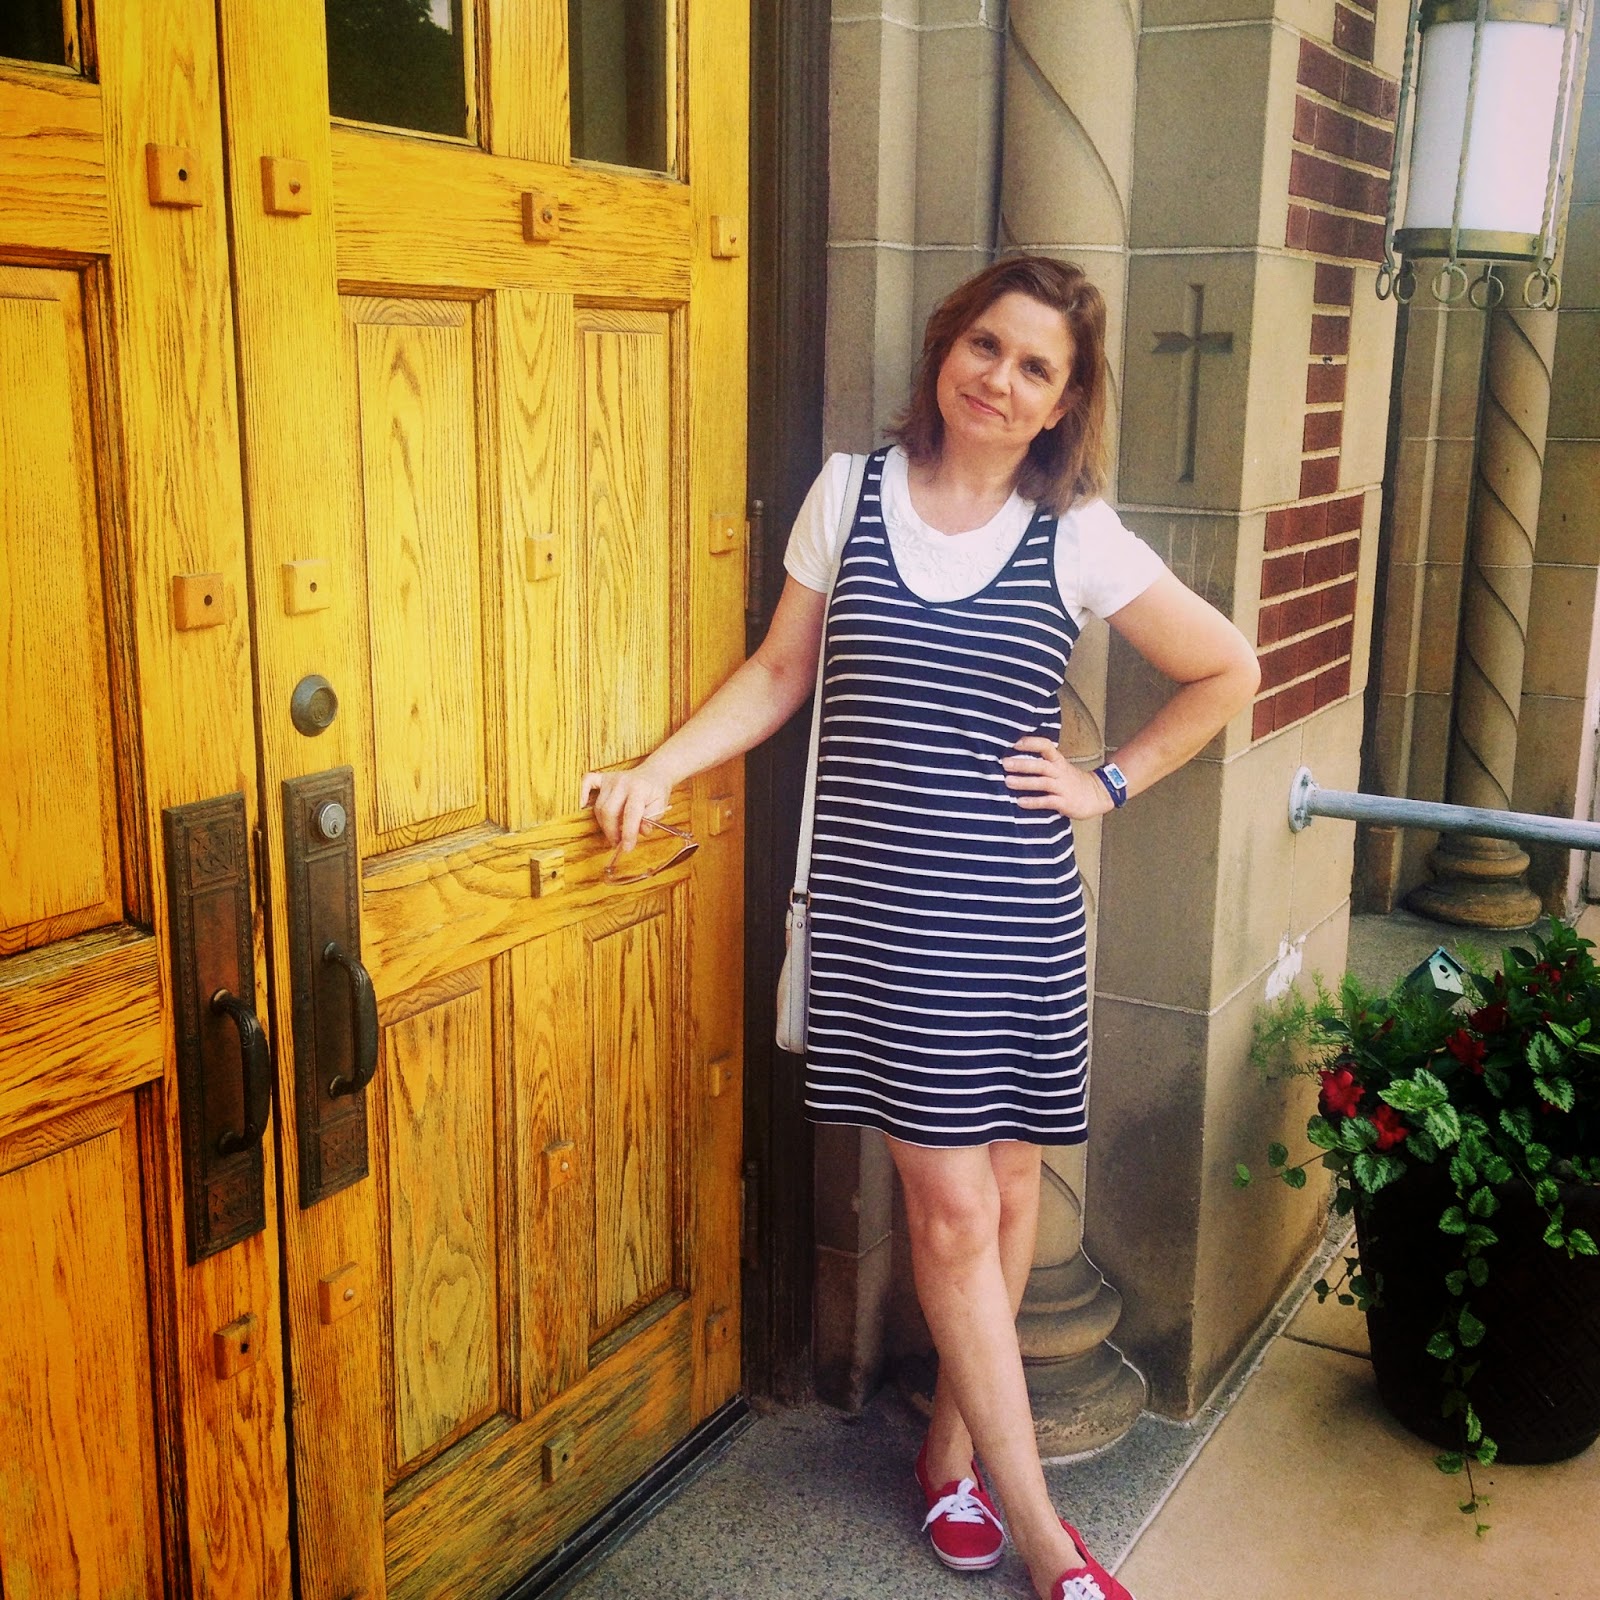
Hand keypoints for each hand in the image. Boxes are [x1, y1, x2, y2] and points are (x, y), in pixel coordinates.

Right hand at [580, 762, 671, 853]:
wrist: (654, 774)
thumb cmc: (656, 793)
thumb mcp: (660, 807)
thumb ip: (651, 819)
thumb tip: (642, 831)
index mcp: (639, 789)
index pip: (630, 814)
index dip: (628, 834)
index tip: (627, 848)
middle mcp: (622, 782)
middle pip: (609, 811)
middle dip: (611, 831)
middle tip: (617, 842)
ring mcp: (610, 779)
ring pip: (599, 806)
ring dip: (604, 823)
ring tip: (613, 832)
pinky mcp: (602, 777)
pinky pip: (586, 782)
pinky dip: (582, 794)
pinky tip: (582, 806)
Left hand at [1000, 737, 1115, 818]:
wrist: (1098, 795)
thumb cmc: (1072, 781)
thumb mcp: (1060, 767)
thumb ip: (1043, 763)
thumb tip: (1015, 759)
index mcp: (1058, 761)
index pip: (1046, 746)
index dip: (1032, 743)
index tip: (1015, 744)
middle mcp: (1060, 772)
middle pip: (1041, 765)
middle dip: (1022, 764)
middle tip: (1005, 763)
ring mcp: (1063, 787)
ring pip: (1043, 782)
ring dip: (1024, 782)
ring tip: (1008, 781)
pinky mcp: (1065, 803)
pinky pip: (1048, 801)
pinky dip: (1034, 801)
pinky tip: (1020, 802)